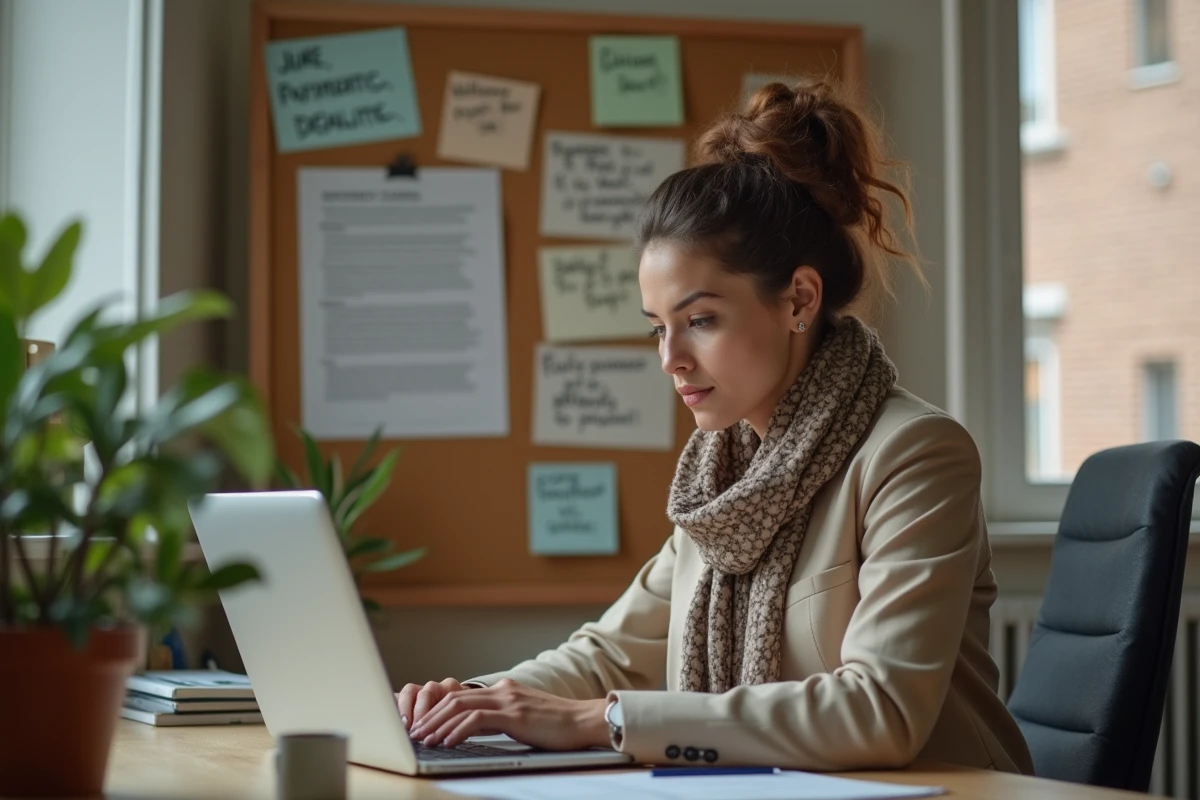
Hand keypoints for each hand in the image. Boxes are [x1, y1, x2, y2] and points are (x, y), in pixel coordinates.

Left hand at [407, 678, 609, 750]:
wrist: (584, 721)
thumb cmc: (558, 725)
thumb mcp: (523, 718)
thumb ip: (500, 718)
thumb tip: (475, 728)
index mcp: (504, 689)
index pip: (461, 695)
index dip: (438, 710)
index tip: (424, 725)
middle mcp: (503, 690)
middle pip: (455, 698)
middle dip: (431, 717)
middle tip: (415, 733)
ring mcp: (509, 700)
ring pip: (461, 707)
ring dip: (438, 725)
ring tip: (424, 740)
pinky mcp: (514, 714)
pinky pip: (476, 720)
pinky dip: (457, 731)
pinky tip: (447, 742)